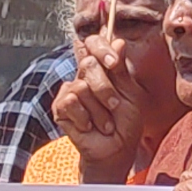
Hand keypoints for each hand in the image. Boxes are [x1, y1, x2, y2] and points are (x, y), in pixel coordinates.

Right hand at [52, 34, 145, 184]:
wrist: (117, 149)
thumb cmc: (126, 122)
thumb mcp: (131, 93)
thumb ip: (121, 69)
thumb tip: (118, 41)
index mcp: (102, 68)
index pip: (94, 43)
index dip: (101, 47)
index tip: (113, 62)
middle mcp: (84, 76)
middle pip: (88, 63)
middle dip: (105, 88)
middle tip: (114, 105)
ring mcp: (71, 91)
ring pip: (81, 86)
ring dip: (99, 110)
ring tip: (105, 123)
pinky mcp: (61, 108)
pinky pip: (71, 102)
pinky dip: (85, 118)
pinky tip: (90, 126)